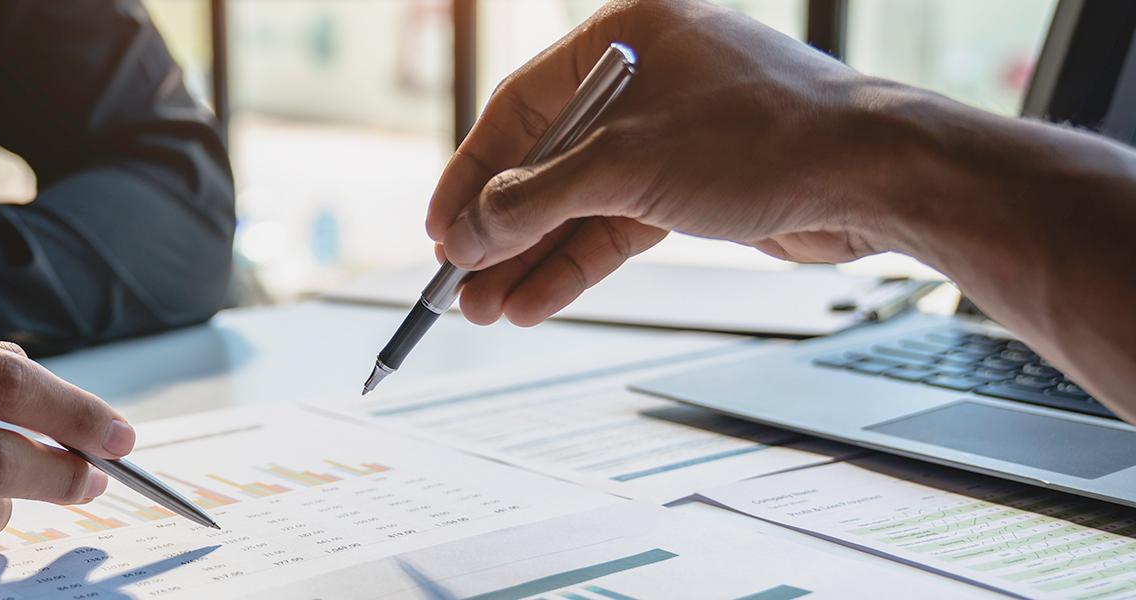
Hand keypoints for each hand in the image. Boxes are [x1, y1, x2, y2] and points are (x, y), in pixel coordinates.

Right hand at [428, 0, 906, 325]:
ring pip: (580, 200)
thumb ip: (534, 200)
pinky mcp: (697, 182)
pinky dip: (578, 261)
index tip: (441, 229)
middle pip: (546, 160)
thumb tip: (467, 232)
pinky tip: (538, 299)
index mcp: (623, 35)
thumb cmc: (766, 138)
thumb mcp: (625, 168)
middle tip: (459, 283)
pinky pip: (618, 223)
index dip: (472, 174)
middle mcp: (645, 78)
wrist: (878, 177)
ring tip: (488, 307)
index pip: (519, 107)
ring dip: (533, 256)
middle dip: (501, 230)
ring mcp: (673, 131)